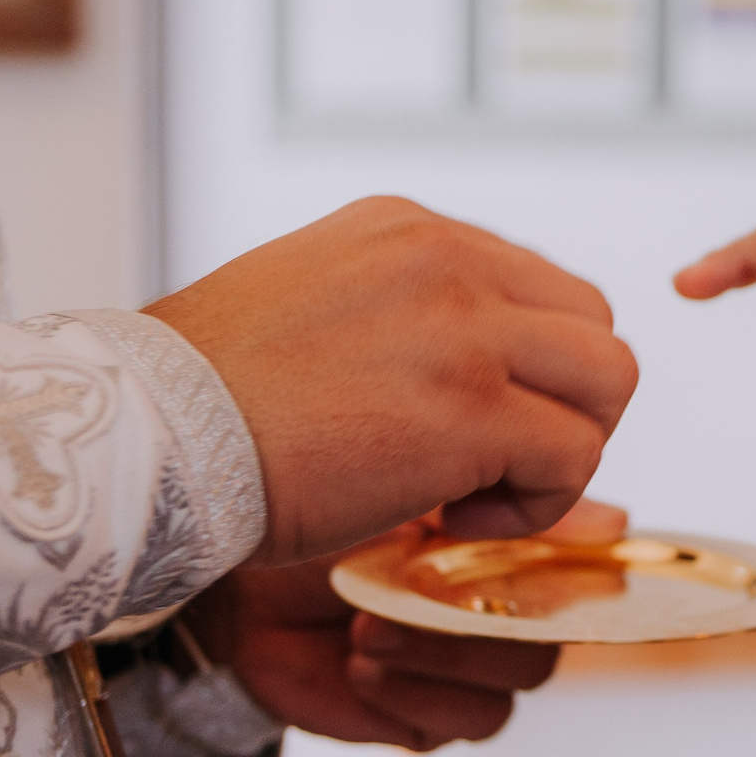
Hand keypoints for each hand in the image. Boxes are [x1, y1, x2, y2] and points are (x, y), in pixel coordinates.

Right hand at [146, 197, 638, 565]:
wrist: (146, 440)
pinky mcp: (474, 408)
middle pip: (593, 324)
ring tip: (481, 499)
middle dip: (566, 405)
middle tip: (494, 467)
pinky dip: (538, 505)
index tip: (467, 424)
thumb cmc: (201, 402)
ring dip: (564, 451)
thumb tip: (462, 369)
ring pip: (609, 380)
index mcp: (408, 231)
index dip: (527, 368)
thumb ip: (395, 316)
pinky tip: (456, 525)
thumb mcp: (310, 311)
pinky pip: (575, 454)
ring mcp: (467, 328)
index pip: (537, 285)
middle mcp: (448, 260)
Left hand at [183, 498, 627, 750]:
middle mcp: (506, 603)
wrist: (233, 573)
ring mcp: (472, 660)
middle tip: (421, 581)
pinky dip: (417, 691)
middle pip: (566, 624)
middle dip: (494, 602)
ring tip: (369, 620)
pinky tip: (360, 661)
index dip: (574, 562)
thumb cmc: (317, 500)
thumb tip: (616, 521)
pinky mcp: (431, 713)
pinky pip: (474, 720)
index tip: (513, 534)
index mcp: (516, 541)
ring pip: (526, 673)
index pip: (592, 564)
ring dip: (446, 647)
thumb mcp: (419, 477)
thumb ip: (515, 501)